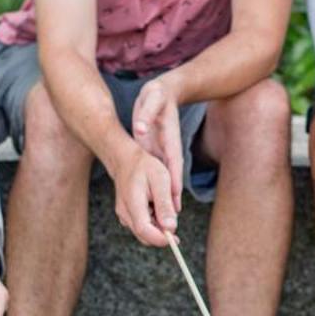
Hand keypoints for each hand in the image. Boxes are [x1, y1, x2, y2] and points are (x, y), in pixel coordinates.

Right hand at [111, 145, 177, 246]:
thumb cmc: (144, 167)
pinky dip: (152, 222)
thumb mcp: (161, 180)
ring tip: (162, 204)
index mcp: (132, 204)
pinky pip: (142, 226)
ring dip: (158, 226)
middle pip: (145, 236)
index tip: (175, 239)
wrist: (126, 160)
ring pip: (144, 233)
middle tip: (172, 219)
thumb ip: (165, 204)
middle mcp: (125, 213)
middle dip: (162, 234)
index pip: (145, 231)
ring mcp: (123, 216)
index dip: (161, 239)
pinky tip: (155, 206)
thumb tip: (171, 228)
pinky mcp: (126, 216)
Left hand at [130, 75, 183, 214]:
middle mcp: (169, 151)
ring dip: (166, 200)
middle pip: (172, 179)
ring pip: (166, 181)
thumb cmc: (158, 95)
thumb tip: (139, 129)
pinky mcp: (157, 153)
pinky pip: (159, 176)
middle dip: (172, 200)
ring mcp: (164, 153)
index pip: (174, 167)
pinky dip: (158, 190)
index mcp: (171, 141)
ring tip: (164, 221)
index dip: (174, 187)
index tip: (175, 204)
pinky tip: (152, 204)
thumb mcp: (153, 100)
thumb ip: (146, 115)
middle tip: (172, 222)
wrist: (164, 92)